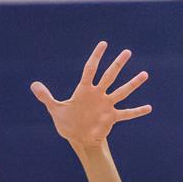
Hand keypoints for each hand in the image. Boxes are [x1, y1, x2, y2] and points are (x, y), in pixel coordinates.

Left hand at [31, 41, 151, 152]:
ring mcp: (106, 105)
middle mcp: (98, 94)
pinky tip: (149, 108)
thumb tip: (33, 85)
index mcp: (84, 90)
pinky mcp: (111, 117)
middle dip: (117, 64)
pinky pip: (127, 113)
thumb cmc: (67, 122)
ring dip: (132, 84)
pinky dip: (137, 111)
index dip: (96, 57)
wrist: (78, 138)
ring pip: (121, 91)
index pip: (90, 69)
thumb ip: (46, 97)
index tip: (103, 44)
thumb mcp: (55, 109)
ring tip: (144, 74)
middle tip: (127, 52)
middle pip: (109, 76)